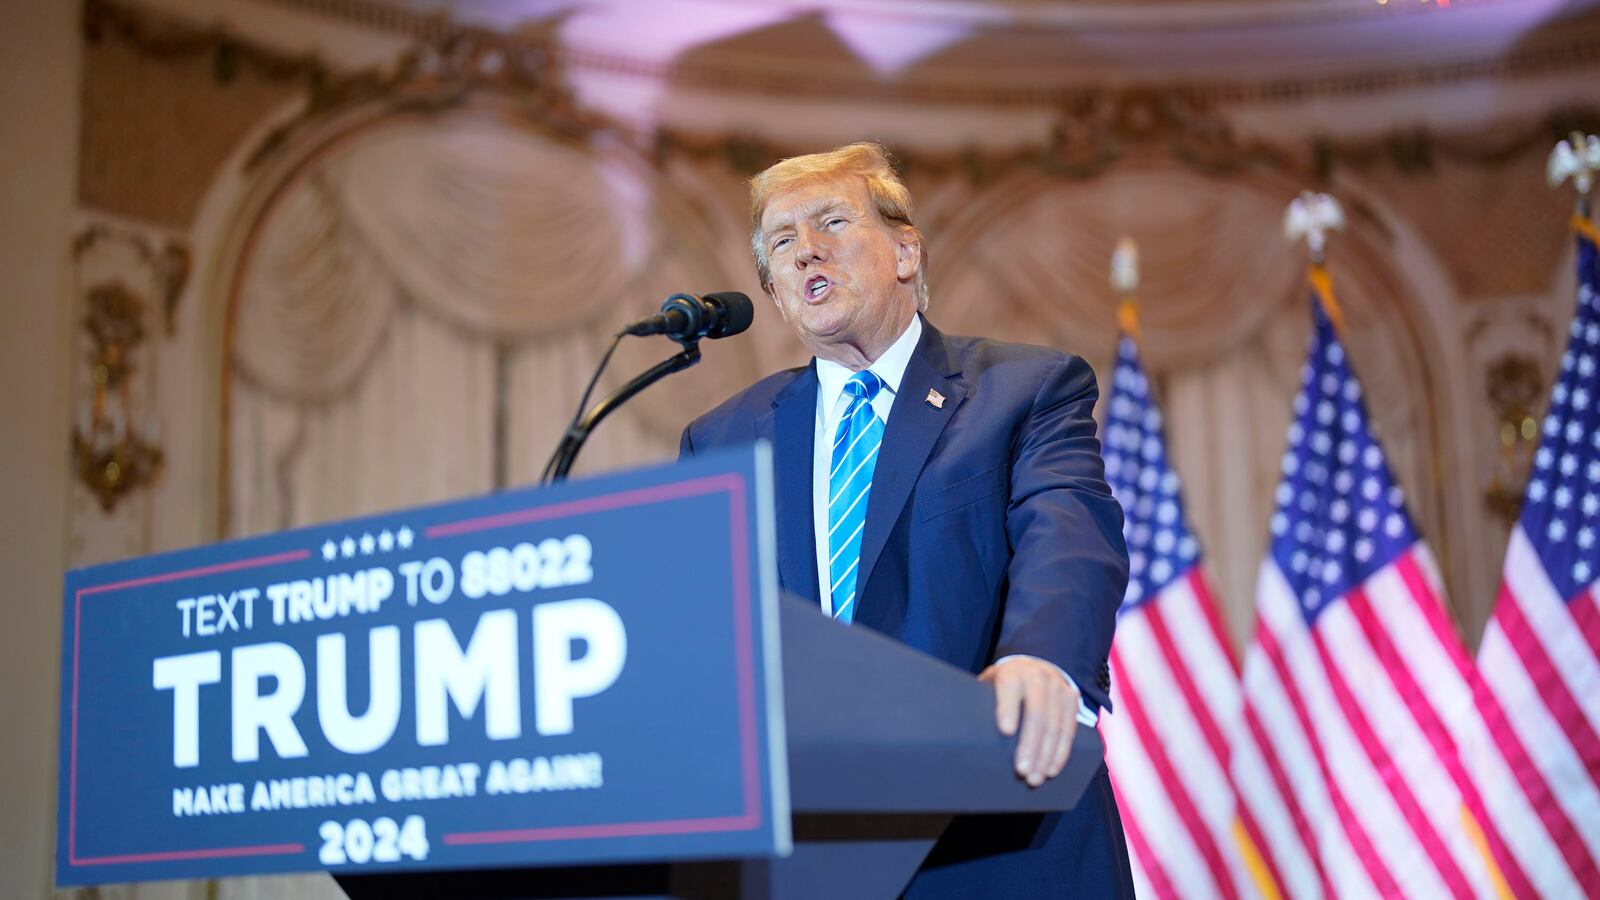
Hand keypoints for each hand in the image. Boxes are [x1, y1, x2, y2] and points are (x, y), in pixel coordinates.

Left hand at [978, 656, 1078, 786]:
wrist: (1034, 667)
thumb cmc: (1001, 686)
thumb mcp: (989, 685)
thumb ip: (980, 702)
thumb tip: (957, 734)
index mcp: (1012, 672)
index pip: (1010, 688)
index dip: (1007, 708)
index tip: (1005, 731)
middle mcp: (1037, 676)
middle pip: (1036, 712)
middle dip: (1030, 744)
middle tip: (1022, 771)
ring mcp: (1057, 687)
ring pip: (1055, 724)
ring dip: (1046, 755)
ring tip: (1035, 778)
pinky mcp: (1071, 699)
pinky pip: (1069, 729)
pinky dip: (1061, 752)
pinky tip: (1052, 769)